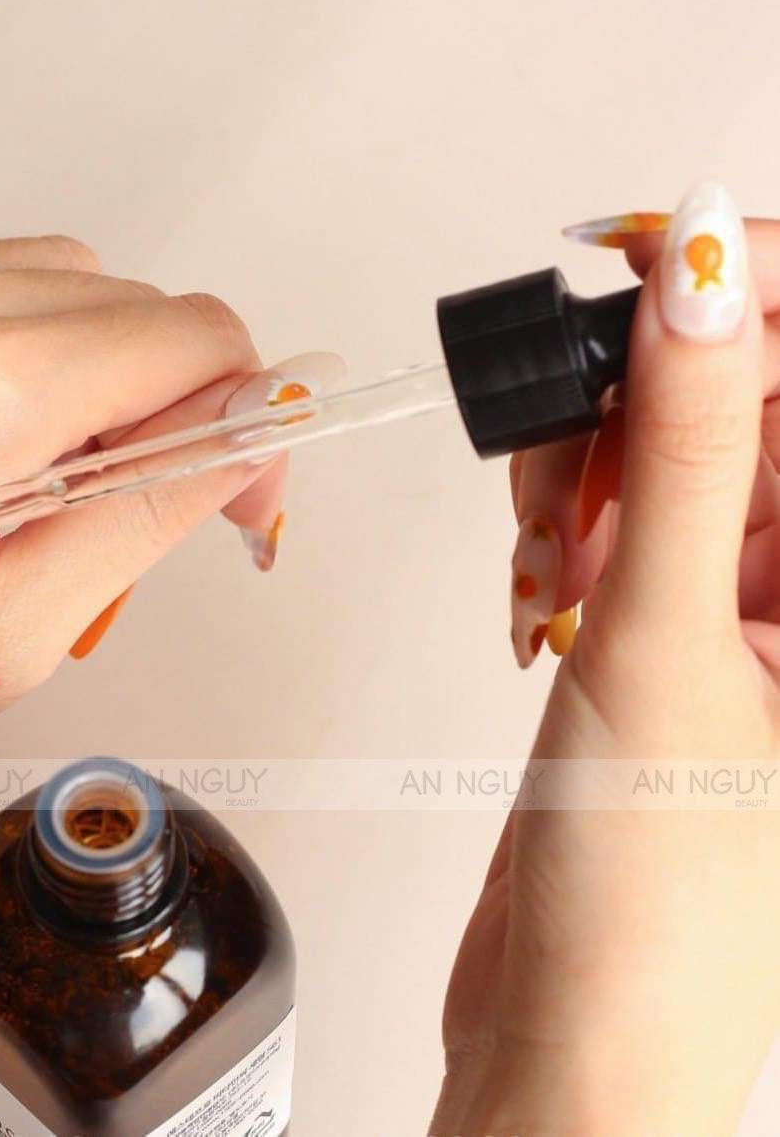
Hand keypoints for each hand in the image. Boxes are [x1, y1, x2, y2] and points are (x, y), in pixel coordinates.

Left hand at [0, 227, 337, 852]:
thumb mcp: (5, 634)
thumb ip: (147, 515)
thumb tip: (245, 440)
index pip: (198, 336)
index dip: (246, 420)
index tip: (235, 496)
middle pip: (135, 305)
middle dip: (164, 410)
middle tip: (114, 522)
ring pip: (55, 285)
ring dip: (84, 379)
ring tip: (22, 495)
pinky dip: (1, 355)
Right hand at [433, 182, 779, 1134]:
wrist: (564, 1033)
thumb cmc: (650, 904)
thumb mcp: (661, 639)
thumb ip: (677, 446)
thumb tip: (702, 275)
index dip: (757, 302)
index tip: (665, 260)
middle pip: (750, 410)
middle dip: (646, 404)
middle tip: (571, 447)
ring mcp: (751, 615)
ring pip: (673, 460)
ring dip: (589, 474)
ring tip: (546, 554)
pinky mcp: (670, 633)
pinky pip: (625, 521)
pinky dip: (567, 525)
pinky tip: (537, 577)